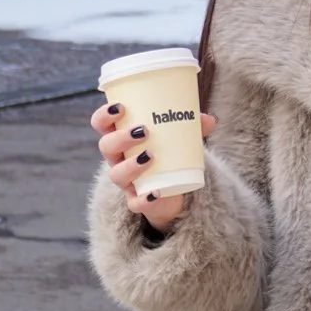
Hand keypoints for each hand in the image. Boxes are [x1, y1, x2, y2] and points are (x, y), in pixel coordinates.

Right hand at [92, 103, 216, 233]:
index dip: (104, 116)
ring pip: (116, 174)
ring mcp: (126, 181)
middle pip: (106, 147)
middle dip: (121, 137)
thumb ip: (192, 127)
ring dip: (131, 164)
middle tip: (144, 130)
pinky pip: (134, 203)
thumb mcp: (179, 137)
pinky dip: (143, 199)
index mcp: (121, 138)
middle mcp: (118, 159)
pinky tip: (156, 192)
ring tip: (150, 156)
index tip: (120, 107)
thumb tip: (209, 120)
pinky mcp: (137, 201)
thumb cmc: (169, 153)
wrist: (174, 190)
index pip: (101, 125)